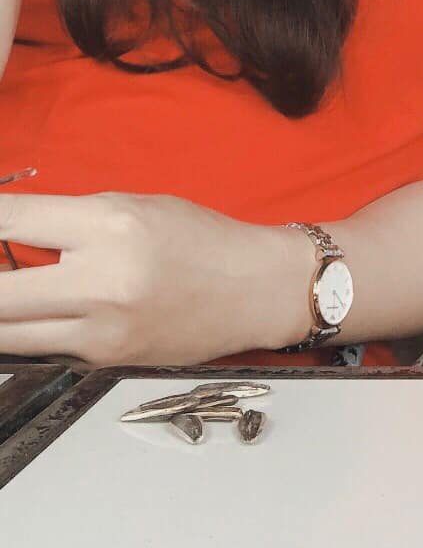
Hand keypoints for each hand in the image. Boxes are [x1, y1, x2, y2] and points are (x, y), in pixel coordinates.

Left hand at [0, 190, 302, 364]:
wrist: (255, 289)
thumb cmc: (202, 238)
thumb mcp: (135, 206)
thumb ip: (71, 220)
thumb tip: (9, 231)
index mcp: (110, 223)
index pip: (13, 220)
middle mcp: (101, 278)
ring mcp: (100, 328)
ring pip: (6, 333)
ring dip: (1, 311)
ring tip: (12, 291)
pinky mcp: (103, 359)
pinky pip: (41, 349)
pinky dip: (27, 331)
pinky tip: (36, 314)